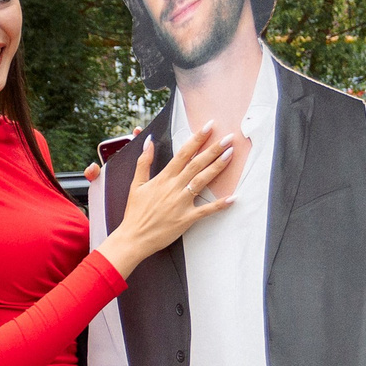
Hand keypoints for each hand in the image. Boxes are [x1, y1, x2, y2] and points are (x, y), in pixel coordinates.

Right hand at [95, 125, 234, 280]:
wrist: (133, 237)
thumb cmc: (135, 213)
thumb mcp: (136, 184)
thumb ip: (144, 162)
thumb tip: (148, 142)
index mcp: (163, 178)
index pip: (183, 153)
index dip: (197, 139)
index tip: (209, 127)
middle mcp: (174, 187)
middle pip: (196, 164)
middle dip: (213, 149)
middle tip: (228, 138)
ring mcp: (181, 203)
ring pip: (202, 181)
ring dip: (217, 167)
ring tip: (230, 155)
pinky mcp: (186, 218)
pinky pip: (206, 210)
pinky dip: (219, 204)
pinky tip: (232, 197)